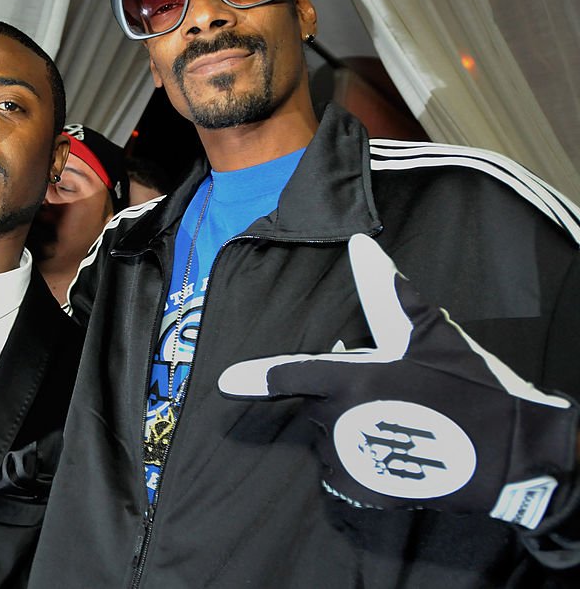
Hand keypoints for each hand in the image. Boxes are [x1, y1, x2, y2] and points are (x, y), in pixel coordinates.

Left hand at [218, 234, 577, 528]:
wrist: (511, 454)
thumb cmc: (466, 386)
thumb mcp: (428, 333)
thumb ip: (384, 290)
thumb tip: (360, 244)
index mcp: (350, 381)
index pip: (293, 375)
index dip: (256, 378)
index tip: (223, 383)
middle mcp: (340, 423)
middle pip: (321, 401)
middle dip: (344, 392)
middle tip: (391, 389)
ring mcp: (349, 460)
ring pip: (332, 434)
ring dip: (354, 425)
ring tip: (402, 418)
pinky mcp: (361, 490)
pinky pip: (345, 466)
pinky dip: (362, 457)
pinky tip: (397, 448)